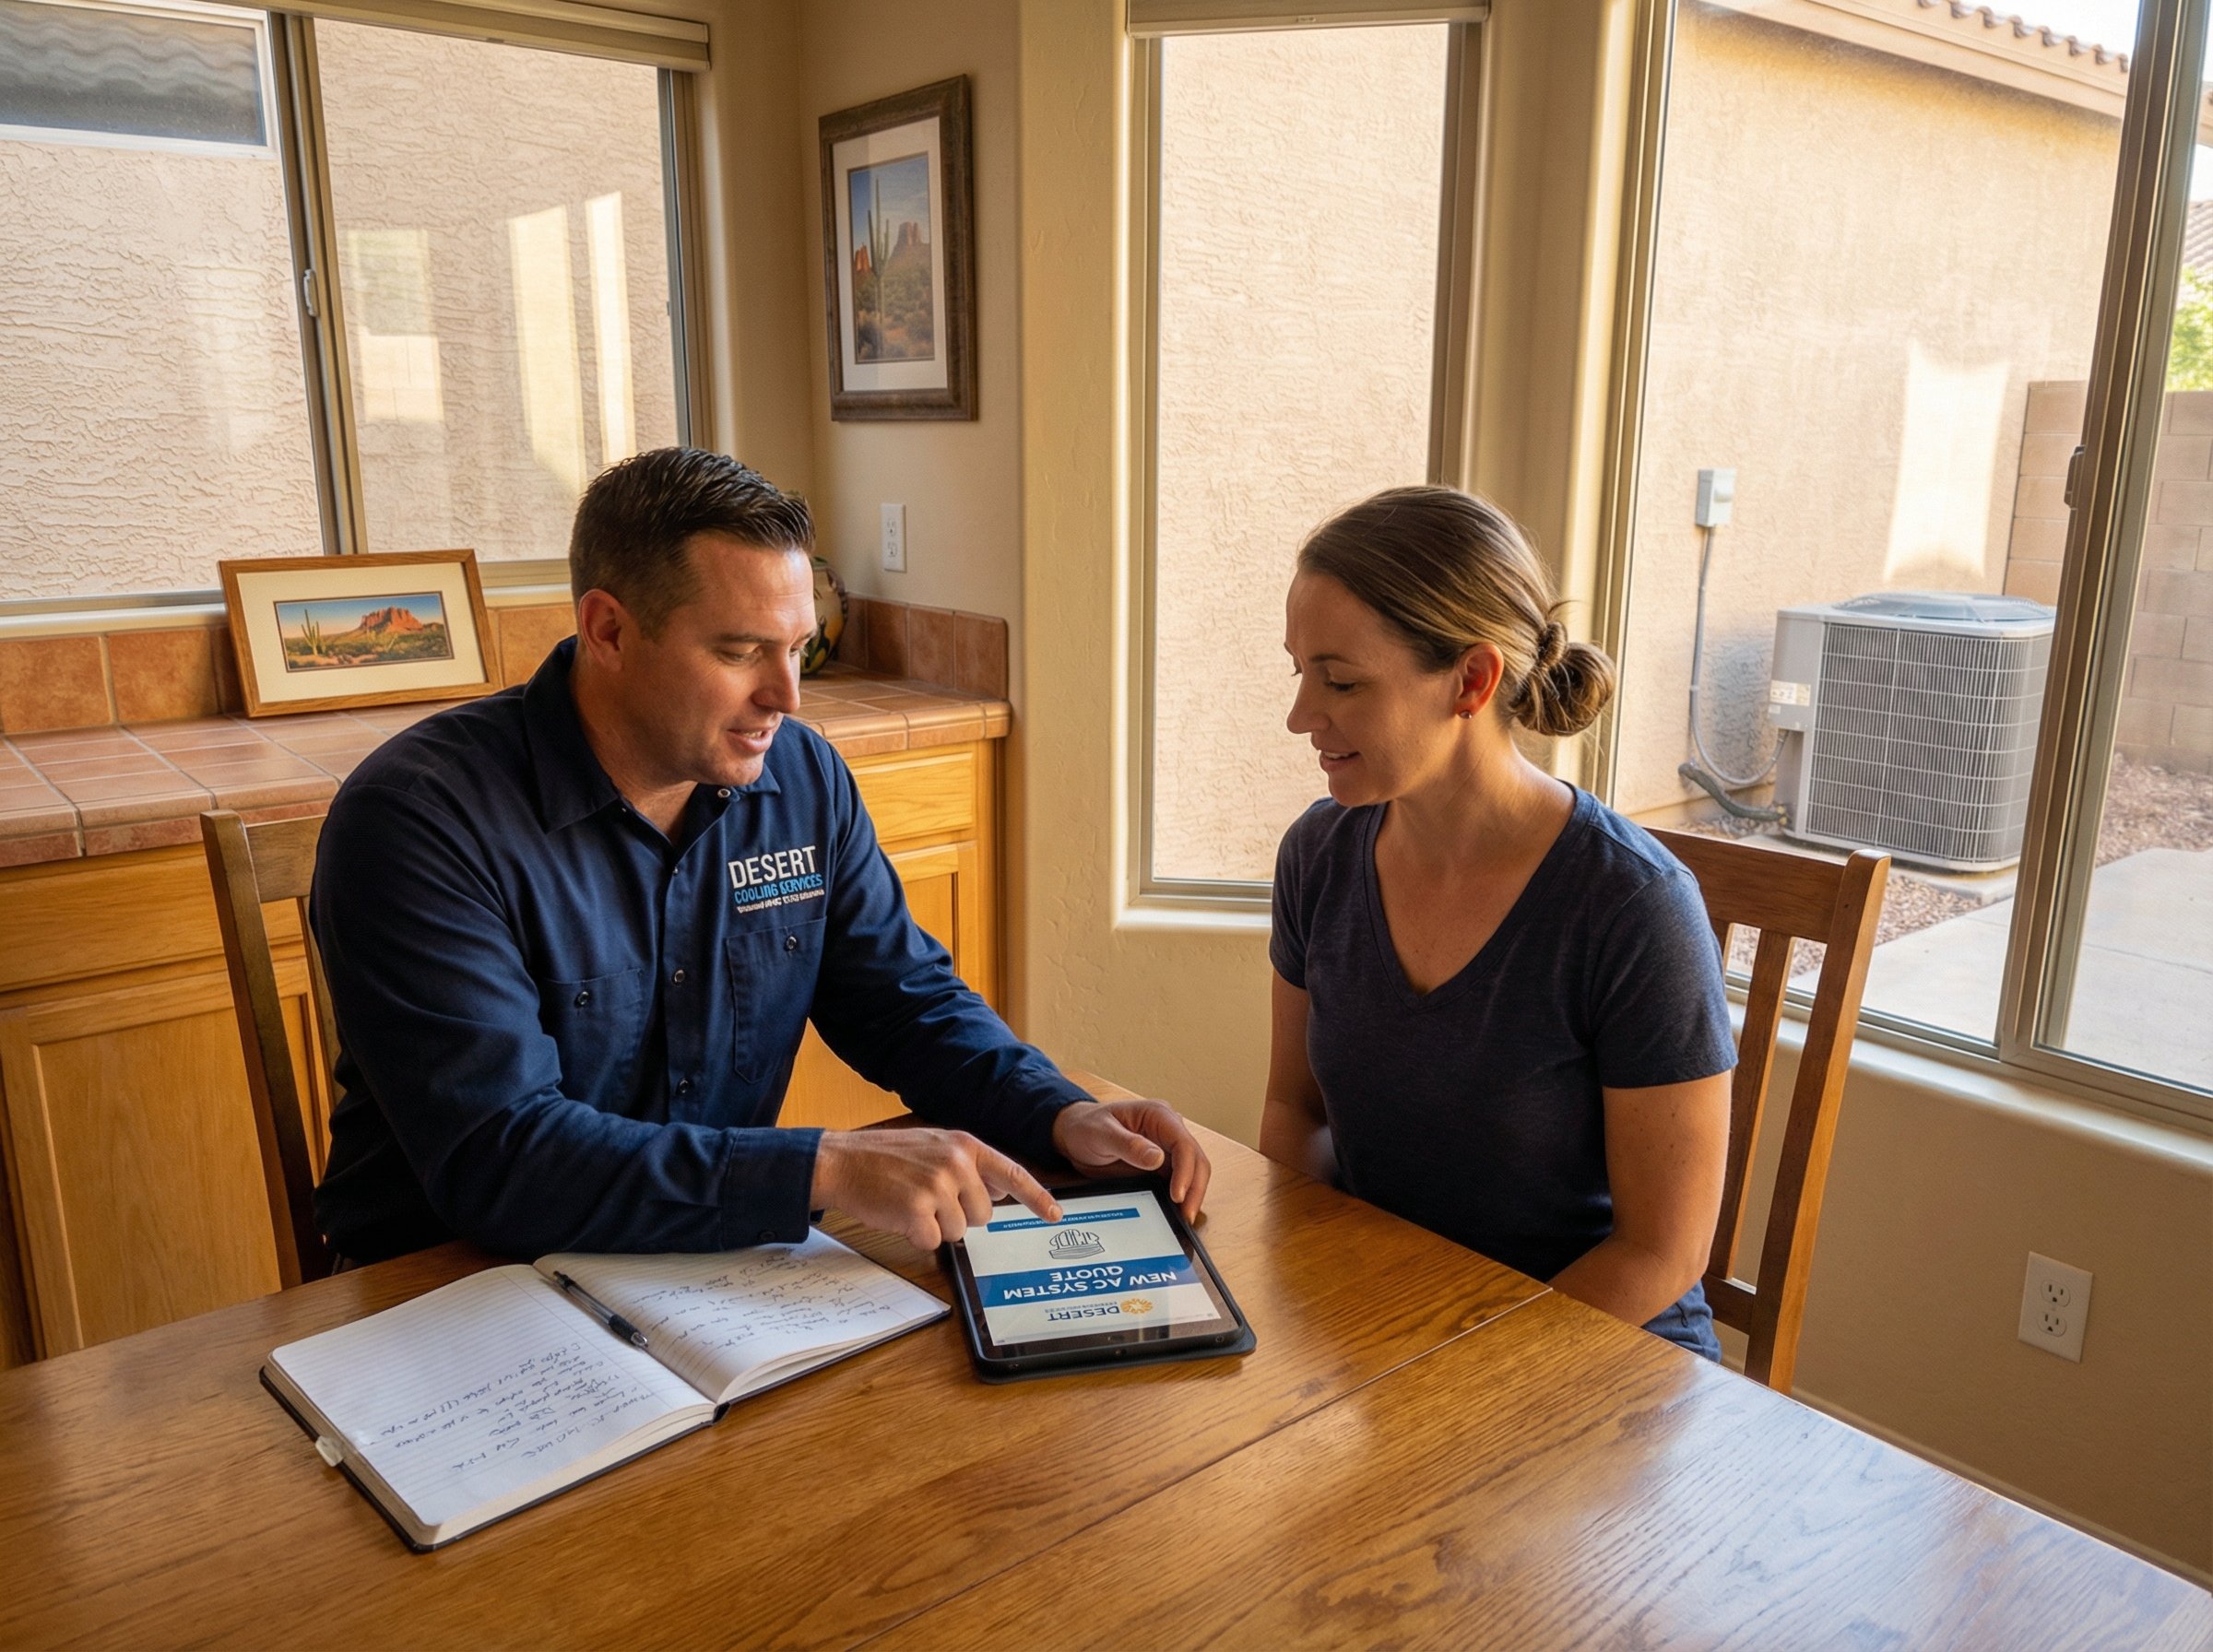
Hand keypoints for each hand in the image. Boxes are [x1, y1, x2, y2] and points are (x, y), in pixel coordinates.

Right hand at [810, 1128, 1060, 1250]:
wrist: (842, 1161)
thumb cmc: (885, 1158)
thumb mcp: (934, 1147)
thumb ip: (968, 1166)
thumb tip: (1000, 1193)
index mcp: (965, 1146)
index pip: (1012, 1174)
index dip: (1036, 1198)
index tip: (1055, 1215)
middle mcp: (957, 1163)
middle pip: (984, 1214)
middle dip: (959, 1215)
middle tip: (928, 1199)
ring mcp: (938, 1187)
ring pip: (959, 1231)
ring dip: (935, 1226)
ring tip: (910, 1202)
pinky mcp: (918, 1211)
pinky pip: (933, 1242)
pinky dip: (916, 1236)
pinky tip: (900, 1215)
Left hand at [1052, 1098, 1211, 1221]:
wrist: (1074, 1134)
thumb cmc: (1086, 1126)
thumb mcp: (1101, 1134)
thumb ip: (1128, 1145)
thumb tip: (1157, 1158)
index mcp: (1158, 1115)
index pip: (1183, 1144)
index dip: (1186, 1171)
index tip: (1177, 1195)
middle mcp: (1169, 1129)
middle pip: (1196, 1159)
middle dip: (1195, 1188)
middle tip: (1186, 1216)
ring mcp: (1167, 1147)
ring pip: (1192, 1172)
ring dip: (1191, 1195)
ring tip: (1184, 1218)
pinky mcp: (1162, 1164)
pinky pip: (1179, 1181)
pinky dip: (1181, 1197)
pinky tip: (1176, 1213)